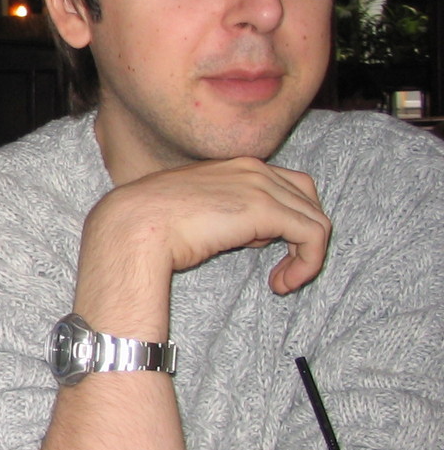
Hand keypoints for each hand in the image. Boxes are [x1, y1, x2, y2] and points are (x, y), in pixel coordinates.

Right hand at [78, 158, 329, 338]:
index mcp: (232, 166)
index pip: (283, 184)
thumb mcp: (192, 211)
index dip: (284, 218)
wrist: (133, 224)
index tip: (261, 249)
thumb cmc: (149, 224)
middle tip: (283, 266)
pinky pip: (313, 235)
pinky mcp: (266, 210)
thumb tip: (245, 233)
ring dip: (307, 255)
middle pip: (307, 197)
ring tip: (284, 282)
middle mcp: (252, 168)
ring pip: (315, 217)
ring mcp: (260, 186)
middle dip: (303, 234)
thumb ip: (222, 214)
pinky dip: (308, 262)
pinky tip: (282, 284)